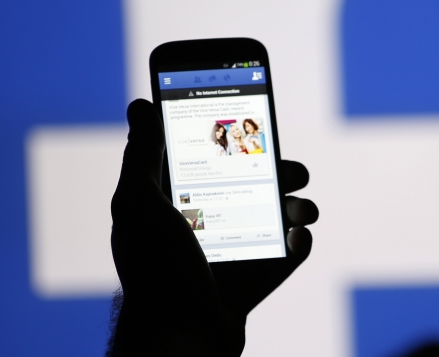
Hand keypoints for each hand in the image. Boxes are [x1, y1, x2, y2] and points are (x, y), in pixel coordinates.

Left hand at [109, 99, 317, 355]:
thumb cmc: (153, 270)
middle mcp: (212, 218)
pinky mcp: (259, 273)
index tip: (256, 118)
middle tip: (293, 170)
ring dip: (299, 205)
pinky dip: (300, 241)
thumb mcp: (138, 204)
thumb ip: (141, 154)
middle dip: (283, 169)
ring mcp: (239, 247)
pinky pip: (291, 251)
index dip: (236, 135)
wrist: (180, 336)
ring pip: (280, 214)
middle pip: (256, 181)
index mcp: (182, 198)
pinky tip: (296, 237)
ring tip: (300, 209)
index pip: (213, 155)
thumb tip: (141, 106)